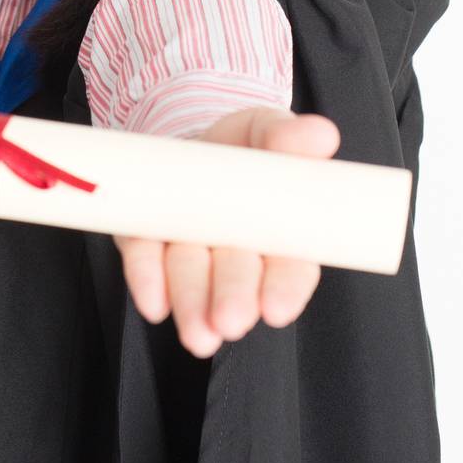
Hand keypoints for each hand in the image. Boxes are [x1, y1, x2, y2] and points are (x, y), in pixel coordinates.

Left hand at [112, 107, 340, 357]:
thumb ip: (288, 136)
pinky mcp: (142, 236)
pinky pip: (143, 258)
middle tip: (229, 321)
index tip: (277, 309)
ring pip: (189, 276)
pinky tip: (153, 302)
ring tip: (196, 331)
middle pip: (235, 276)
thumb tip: (320, 135)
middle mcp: (231, 248)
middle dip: (233, 298)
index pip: (290, 267)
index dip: (285, 289)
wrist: (186, 142)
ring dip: (191, 303)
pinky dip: (147, 279)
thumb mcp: (266, 130)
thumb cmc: (239, 146)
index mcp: (278, 230)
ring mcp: (186, 244)